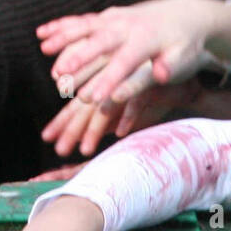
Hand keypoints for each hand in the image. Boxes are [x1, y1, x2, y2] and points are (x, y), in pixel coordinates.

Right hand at [38, 0, 230, 109]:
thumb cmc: (186, 45)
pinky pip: (81, 21)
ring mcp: (115, 18)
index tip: (93, 100)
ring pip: (85, 26)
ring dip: (63, 37)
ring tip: (43, 50)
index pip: (124, 63)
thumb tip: (161, 75)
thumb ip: (170, 67)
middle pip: (98, 42)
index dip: (108, 81)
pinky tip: (42, 34)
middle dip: (78, 59)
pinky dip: (61, 26)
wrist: (185, 15)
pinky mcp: (108, 16)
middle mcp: (127, 26)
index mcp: (145, 40)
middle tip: (60, 77)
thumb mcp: (184, 59)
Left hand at [41, 77, 194, 158]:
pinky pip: (137, 101)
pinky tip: (120, 134)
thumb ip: (106, 119)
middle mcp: (110, 82)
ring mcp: (128, 82)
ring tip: (85, 149)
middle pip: (85, 109)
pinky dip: (128, 116)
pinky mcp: (150, 84)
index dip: (61, 122)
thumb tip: (86, 136)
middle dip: (71, 131)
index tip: (47, 139)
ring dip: (95, 128)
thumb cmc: (151, 96)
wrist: (183, 79)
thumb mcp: (124, 109)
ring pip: (107, 107)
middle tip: (60, 151)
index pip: (75, 107)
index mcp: (101, 87)